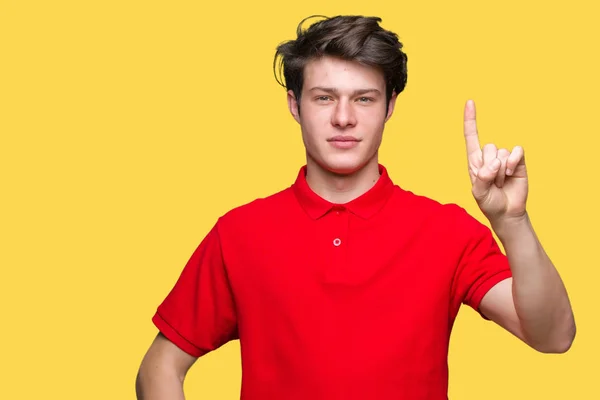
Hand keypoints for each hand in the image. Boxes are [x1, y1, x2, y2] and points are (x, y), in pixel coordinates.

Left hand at [463, 100, 527, 224]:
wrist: (507, 212)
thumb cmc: (489, 202)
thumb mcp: (479, 193)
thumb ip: (483, 178)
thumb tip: (494, 163)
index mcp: (474, 161)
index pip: (471, 136)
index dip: (471, 119)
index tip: (470, 101)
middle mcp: (488, 156)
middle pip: (488, 148)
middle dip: (490, 167)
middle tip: (493, 182)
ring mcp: (504, 157)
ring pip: (501, 152)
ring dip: (501, 171)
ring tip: (501, 182)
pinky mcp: (518, 161)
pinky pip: (516, 151)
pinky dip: (513, 162)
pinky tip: (511, 173)